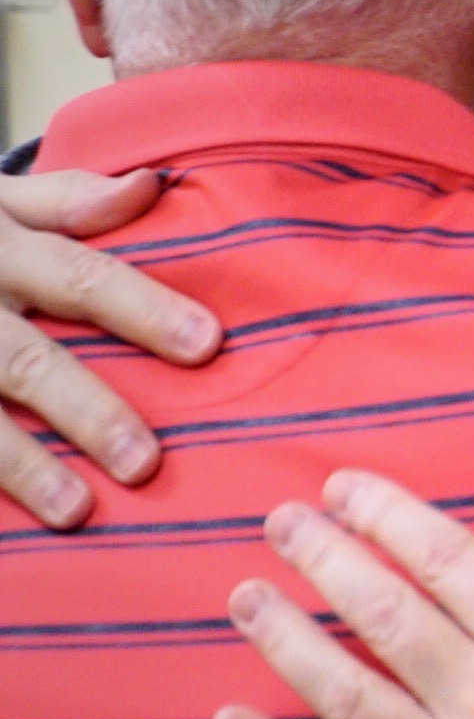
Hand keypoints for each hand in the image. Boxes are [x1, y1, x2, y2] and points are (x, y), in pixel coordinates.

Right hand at [0, 168, 220, 528]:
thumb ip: (69, 200)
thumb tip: (154, 186)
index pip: (82, 277)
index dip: (143, 309)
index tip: (208, 344)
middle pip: (27, 361)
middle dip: (86, 410)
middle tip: (146, 461)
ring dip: (22, 465)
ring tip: (77, 510)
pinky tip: (5, 532)